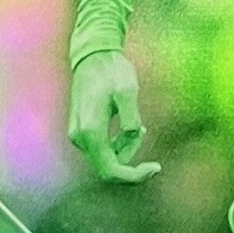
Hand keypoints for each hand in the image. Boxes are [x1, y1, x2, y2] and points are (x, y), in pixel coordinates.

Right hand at [67, 50, 160, 183]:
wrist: (92, 56)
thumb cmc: (112, 71)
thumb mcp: (127, 90)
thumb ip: (131, 117)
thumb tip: (133, 135)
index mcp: (91, 131)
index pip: (111, 170)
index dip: (133, 177)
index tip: (155, 168)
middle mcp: (80, 138)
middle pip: (110, 166)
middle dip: (132, 155)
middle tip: (143, 130)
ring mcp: (78, 135)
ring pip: (107, 157)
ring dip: (126, 146)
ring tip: (138, 123)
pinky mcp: (82, 131)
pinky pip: (103, 148)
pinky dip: (118, 142)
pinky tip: (128, 125)